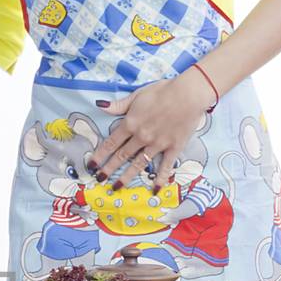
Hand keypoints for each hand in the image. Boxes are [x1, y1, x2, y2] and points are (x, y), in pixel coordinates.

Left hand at [91, 68, 211, 190]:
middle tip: (99, 179)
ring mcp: (157, 144)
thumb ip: (119, 105)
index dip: (100, 155)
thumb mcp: (137, 95)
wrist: (188, 94)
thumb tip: (100, 105)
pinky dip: (160, 178)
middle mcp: (141, 137)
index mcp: (131, 123)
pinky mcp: (173, 148)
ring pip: (138, 164)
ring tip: (117, 187)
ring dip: (126, 177)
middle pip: (121, 156)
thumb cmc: (163, 91)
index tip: (91, 165)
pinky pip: (165, 166)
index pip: (111, 142)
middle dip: (108, 169)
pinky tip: (154, 189)